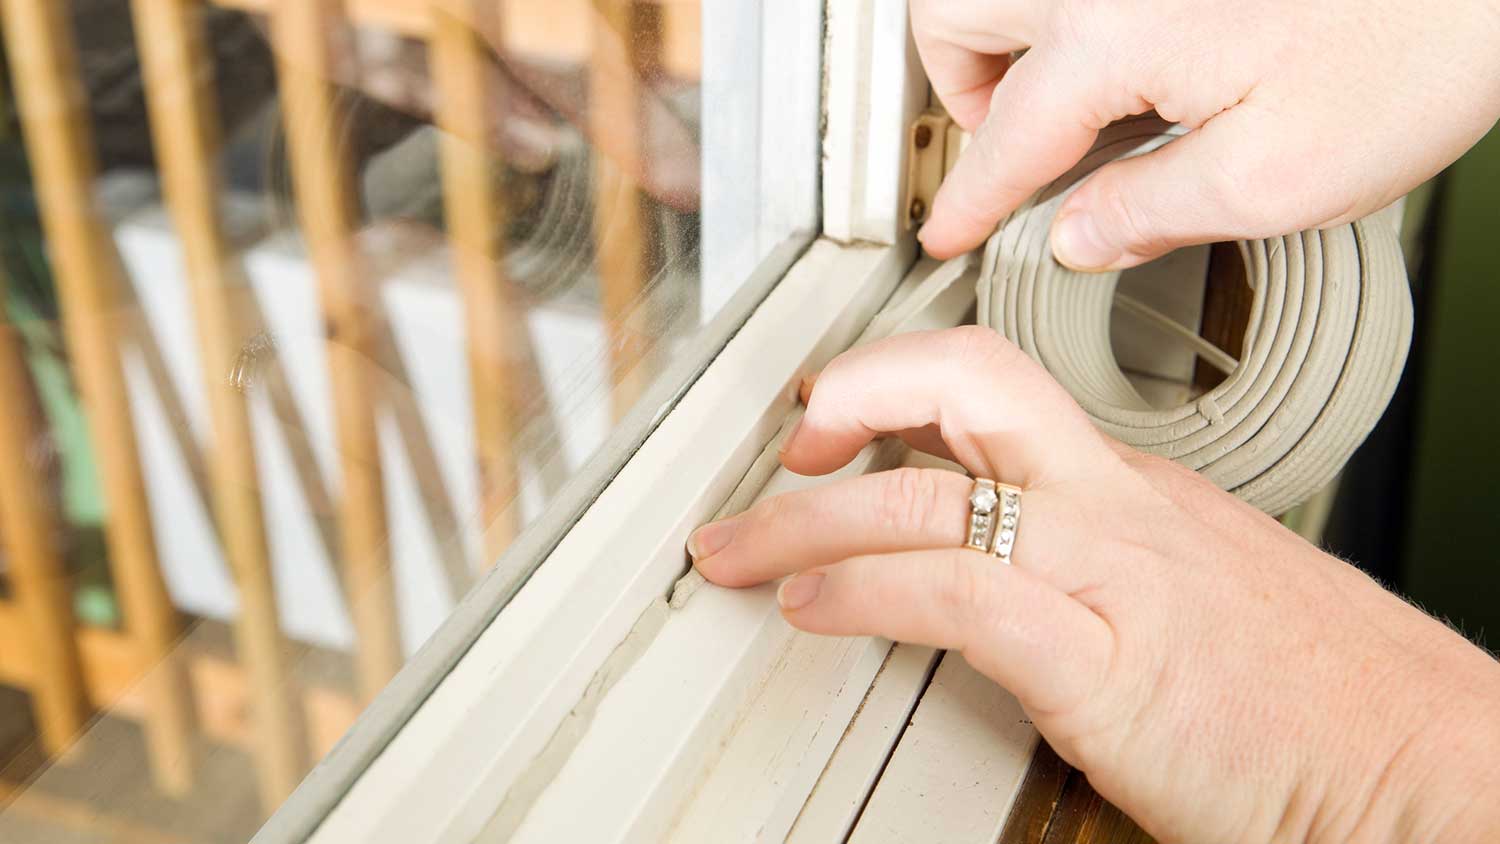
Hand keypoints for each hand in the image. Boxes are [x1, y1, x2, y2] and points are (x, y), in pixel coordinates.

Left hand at [690, 327, 1499, 843]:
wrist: (1427, 763)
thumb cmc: (1323, 698)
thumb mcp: (1196, 597)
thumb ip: (1101, 569)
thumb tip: (1011, 571)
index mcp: (1135, 492)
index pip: (995, 390)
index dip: (898, 387)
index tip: (840, 427)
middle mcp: (1118, 507)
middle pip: (965, 386)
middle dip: (848, 399)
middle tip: (783, 450)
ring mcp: (1110, 574)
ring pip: (926, 491)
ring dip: (802, 516)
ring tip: (741, 548)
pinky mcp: (1104, 661)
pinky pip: (953, 590)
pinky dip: (859, 589)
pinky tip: (810, 607)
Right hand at [912, 0, 1499, 270]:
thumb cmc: (1421, 39)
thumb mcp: (1278, 178)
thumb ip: (1151, 213)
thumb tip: (1078, 236)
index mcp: (1113, 33)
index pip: (1001, 138)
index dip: (967, 201)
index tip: (947, 230)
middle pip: (952, 15)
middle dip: (959, 90)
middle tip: (1007, 144)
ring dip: (1003, 38)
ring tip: (1063, 94)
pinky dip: (1067, 15)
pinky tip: (1130, 53)